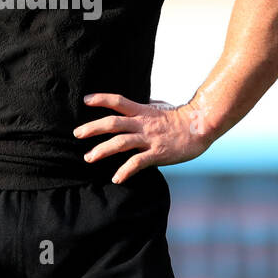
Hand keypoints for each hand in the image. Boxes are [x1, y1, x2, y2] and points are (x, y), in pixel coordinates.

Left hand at [73, 93, 211, 183]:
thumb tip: (135, 102)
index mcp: (143, 111)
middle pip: (113, 123)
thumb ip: (145, 106)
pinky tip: (116, 178)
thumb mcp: (160, 107)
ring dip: (102, 150)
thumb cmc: (180, 117)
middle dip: (92, 128)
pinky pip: (138, 163)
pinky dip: (125, 171)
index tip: (85, 100)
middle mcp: (143, 123)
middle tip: (76, 133)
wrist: (200, 126)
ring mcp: (150, 139)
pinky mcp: (158, 153)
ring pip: (121, 143)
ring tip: (88, 157)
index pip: (118, 101)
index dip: (101, 99)